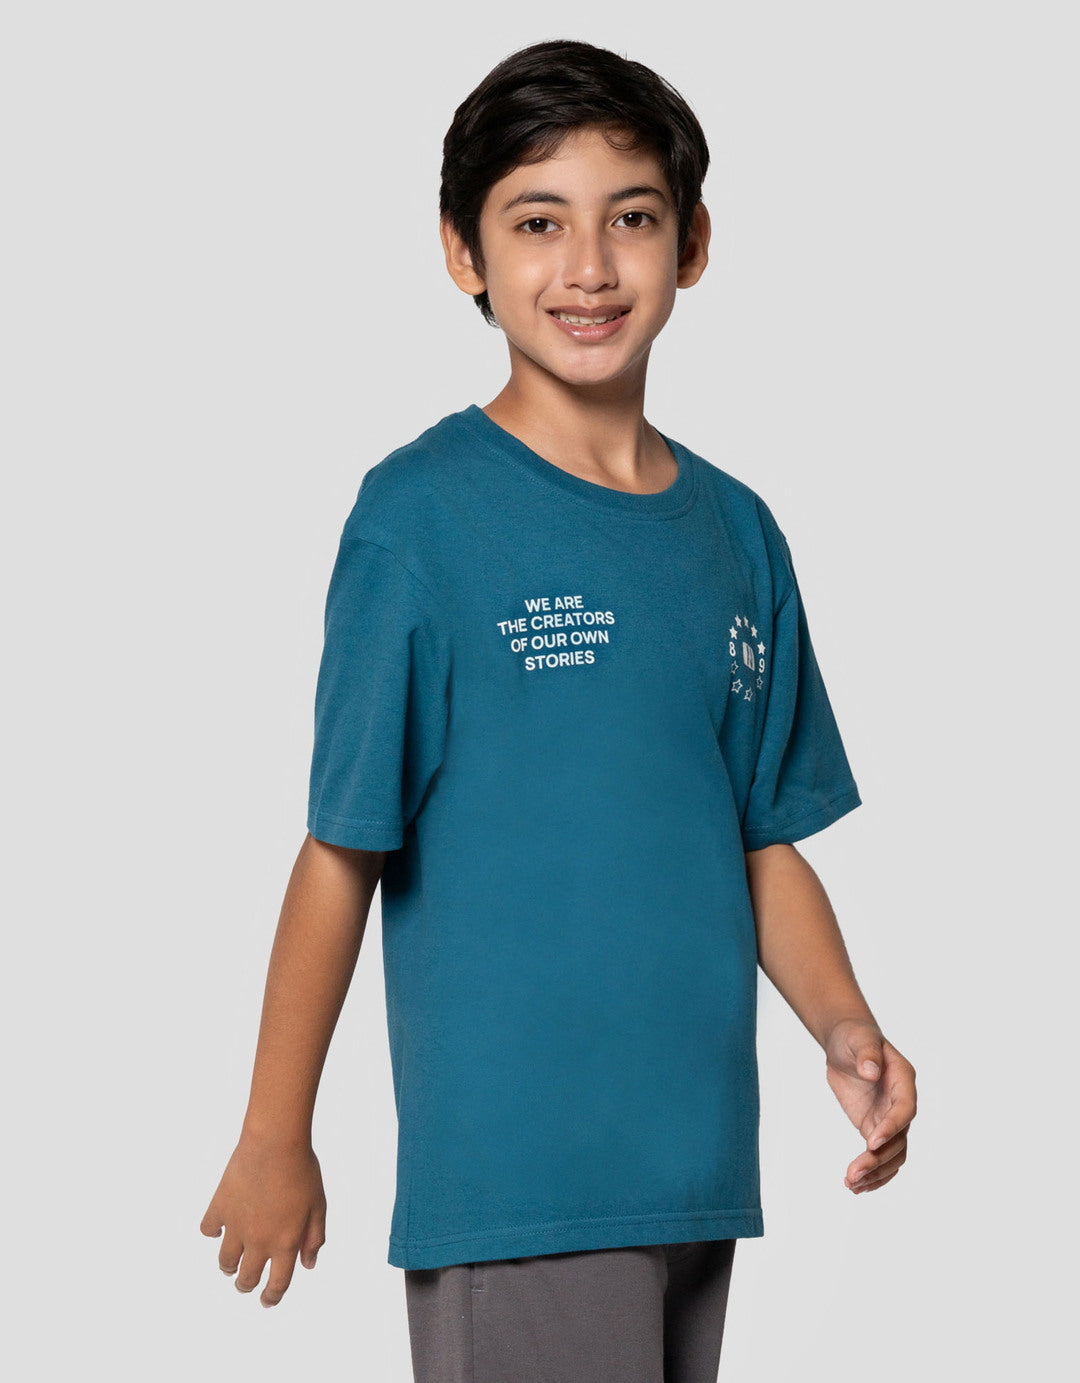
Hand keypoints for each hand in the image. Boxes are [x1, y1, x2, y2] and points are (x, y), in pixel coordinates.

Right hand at [200, 1134, 327, 1306]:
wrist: (275, 1141)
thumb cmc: (303, 1169)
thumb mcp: (319, 1205)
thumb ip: (314, 1238)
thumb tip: (308, 1265)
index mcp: (285, 1243)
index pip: (277, 1284)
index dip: (272, 1297)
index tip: (267, 1301)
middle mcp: (259, 1241)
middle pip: (247, 1279)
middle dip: (246, 1286)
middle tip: (246, 1283)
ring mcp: (236, 1226)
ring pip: (225, 1262)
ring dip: (228, 1267)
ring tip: (231, 1264)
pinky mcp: (219, 1207)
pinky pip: (208, 1230)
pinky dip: (212, 1231)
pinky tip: (219, 1226)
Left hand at [823, 1019, 916, 1195]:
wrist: (846, 1044)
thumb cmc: (854, 1037)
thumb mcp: (858, 1039)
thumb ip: (866, 1053)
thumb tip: (871, 1070)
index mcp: (903, 1081)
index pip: (905, 1109)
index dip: (892, 1127)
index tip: (871, 1142)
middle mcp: (901, 1104)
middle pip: (898, 1139)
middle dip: (878, 1159)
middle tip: (853, 1174)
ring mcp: (889, 1119)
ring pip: (892, 1154)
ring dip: (875, 1172)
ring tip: (851, 1185)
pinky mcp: (874, 1128)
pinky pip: (880, 1156)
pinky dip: (872, 1173)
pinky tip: (857, 1187)